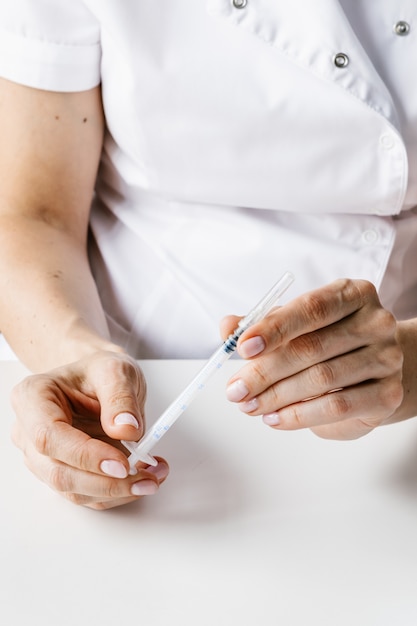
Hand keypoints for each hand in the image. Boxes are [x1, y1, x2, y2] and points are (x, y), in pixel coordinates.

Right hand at [11, 351, 168, 508]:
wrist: (100, 380)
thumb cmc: (99, 371)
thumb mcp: (115, 370)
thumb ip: (120, 397)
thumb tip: (125, 430)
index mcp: (33, 397)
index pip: (49, 437)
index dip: (85, 456)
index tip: (122, 464)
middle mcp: (30, 431)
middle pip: (59, 472)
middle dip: (107, 482)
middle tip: (146, 477)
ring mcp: (43, 457)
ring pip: (74, 490)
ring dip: (117, 491)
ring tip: (153, 476)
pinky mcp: (63, 472)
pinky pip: (88, 494)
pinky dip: (118, 492)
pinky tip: (144, 478)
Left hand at [223, 279, 403, 439]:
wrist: (375, 369)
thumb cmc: (330, 340)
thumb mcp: (295, 324)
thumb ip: (261, 324)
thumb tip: (227, 327)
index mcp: (352, 294)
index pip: (311, 309)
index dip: (274, 328)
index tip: (242, 347)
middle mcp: (375, 322)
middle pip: (311, 348)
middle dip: (264, 372)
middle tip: (236, 389)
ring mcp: (386, 358)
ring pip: (321, 380)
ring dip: (277, 397)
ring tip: (250, 405)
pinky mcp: (387, 393)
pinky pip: (336, 407)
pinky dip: (299, 416)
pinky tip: (275, 418)